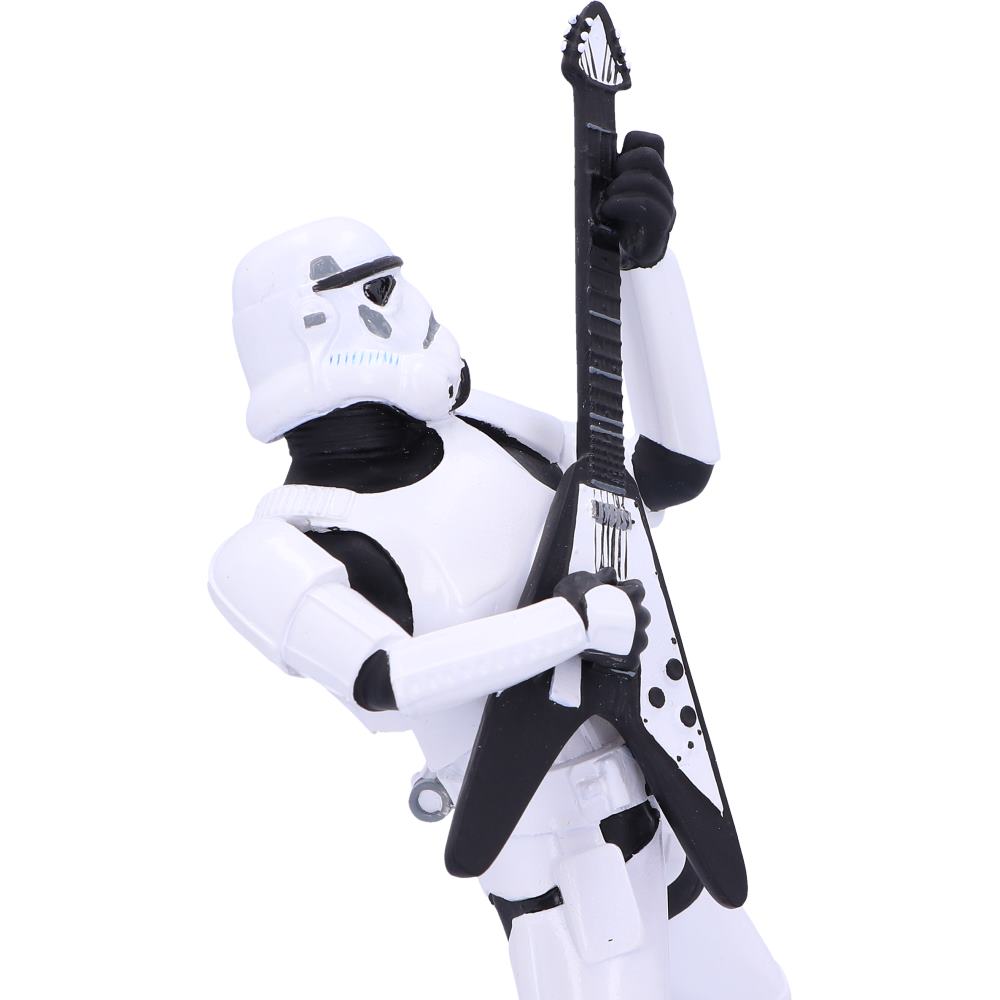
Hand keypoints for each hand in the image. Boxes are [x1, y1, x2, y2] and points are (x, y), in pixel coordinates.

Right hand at [554, 568, 650, 669]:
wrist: (566, 627)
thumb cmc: (574, 602)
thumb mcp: (585, 578)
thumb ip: (602, 577)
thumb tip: (608, 575)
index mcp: (632, 595)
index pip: (638, 589)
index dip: (625, 592)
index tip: (614, 595)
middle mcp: (639, 616)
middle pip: (640, 613)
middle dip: (628, 615)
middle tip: (608, 616)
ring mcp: (637, 638)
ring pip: (638, 635)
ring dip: (627, 635)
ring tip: (607, 636)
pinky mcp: (630, 656)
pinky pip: (632, 657)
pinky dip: (622, 655)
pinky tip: (609, 652)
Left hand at [600, 130, 675, 269]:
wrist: (615, 263)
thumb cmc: (606, 225)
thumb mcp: (604, 194)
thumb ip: (606, 175)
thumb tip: (589, 157)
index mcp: (651, 175)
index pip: (653, 143)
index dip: (633, 143)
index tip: (614, 161)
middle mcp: (663, 188)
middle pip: (650, 157)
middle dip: (623, 166)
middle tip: (608, 186)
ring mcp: (666, 207)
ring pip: (650, 181)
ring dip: (621, 188)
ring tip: (607, 203)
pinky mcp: (661, 227)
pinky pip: (650, 208)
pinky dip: (624, 205)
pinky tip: (609, 211)